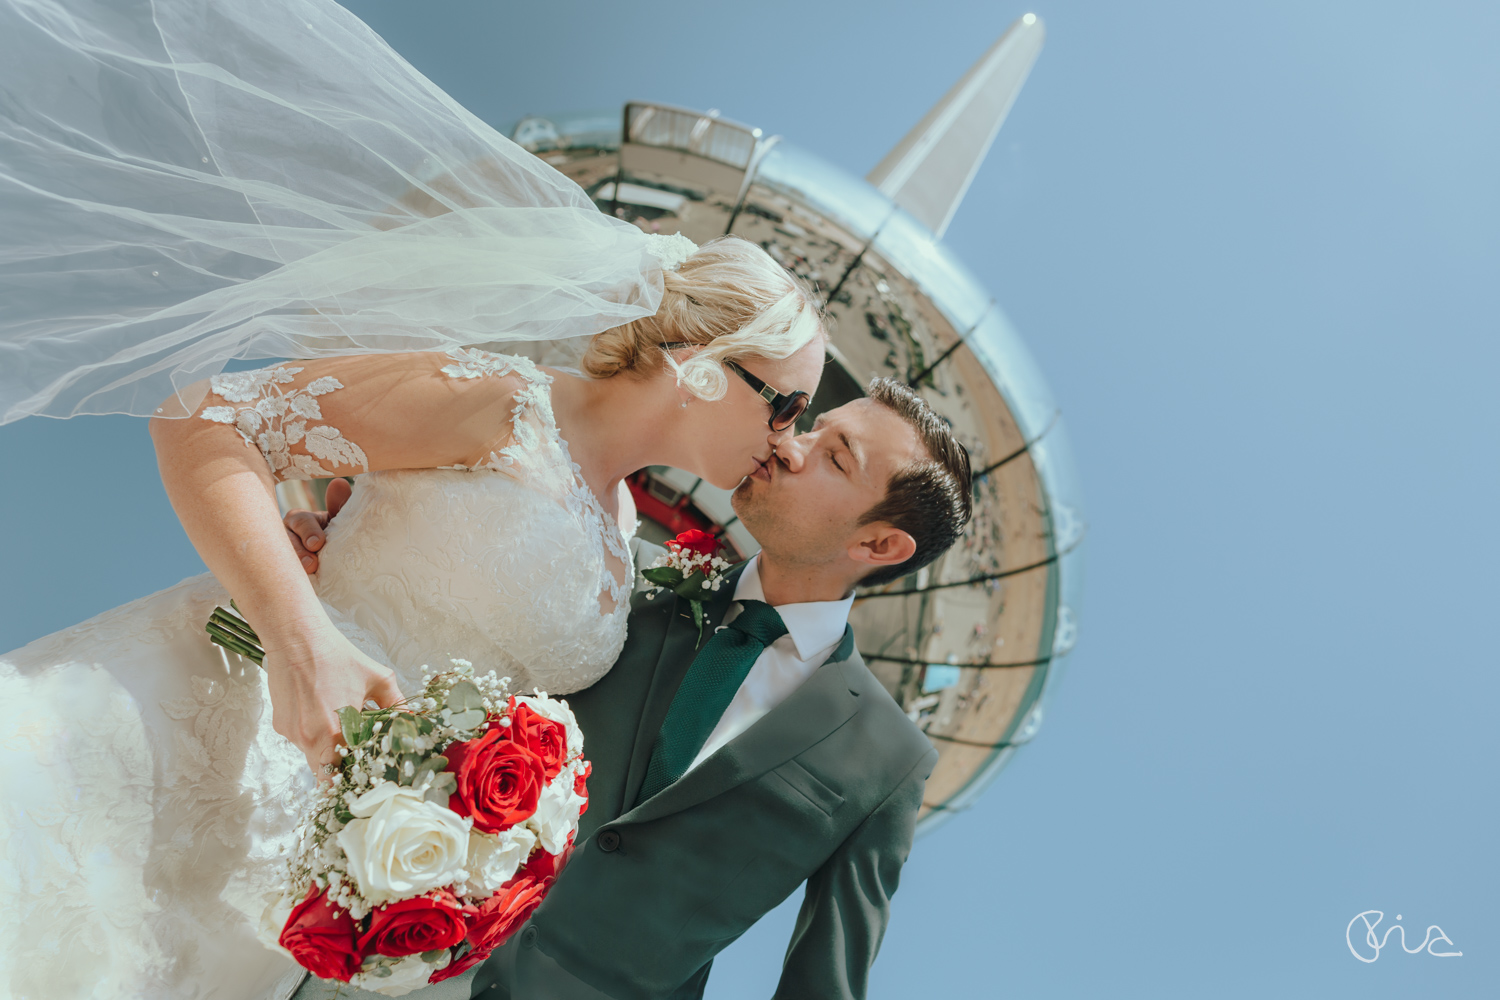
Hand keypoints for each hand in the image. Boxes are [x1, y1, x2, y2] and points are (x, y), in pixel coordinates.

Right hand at [263, 626, 402, 779]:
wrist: (297, 638)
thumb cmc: (337, 656)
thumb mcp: (377, 679)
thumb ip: (396, 704)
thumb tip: (412, 720)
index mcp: (335, 733)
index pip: (338, 779)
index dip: (350, 782)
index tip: (361, 779)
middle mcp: (309, 739)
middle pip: (324, 773)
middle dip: (339, 770)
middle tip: (355, 759)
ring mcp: (292, 734)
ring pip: (311, 756)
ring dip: (326, 749)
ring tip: (339, 725)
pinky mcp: (280, 725)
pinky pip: (300, 739)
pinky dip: (313, 734)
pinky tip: (322, 711)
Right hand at [284, 477, 351, 573]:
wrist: (333, 564)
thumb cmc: (334, 535)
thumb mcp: (338, 521)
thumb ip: (340, 504)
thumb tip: (339, 483)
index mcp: (300, 519)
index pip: (301, 521)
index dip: (309, 531)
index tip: (318, 543)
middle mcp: (286, 535)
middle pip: (288, 541)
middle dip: (300, 552)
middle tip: (312, 564)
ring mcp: (281, 554)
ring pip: (282, 558)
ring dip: (295, 566)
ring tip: (308, 574)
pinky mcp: (280, 572)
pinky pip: (279, 574)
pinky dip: (286, 579)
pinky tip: (291, 585)